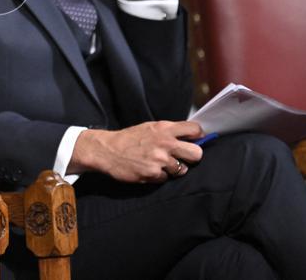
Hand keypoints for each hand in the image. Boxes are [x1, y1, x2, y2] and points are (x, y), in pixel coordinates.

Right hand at [69, 121, 204, 182]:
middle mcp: (164, 142)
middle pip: (197, 154)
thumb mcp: (149, 128)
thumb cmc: (129, 139)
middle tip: (182, 158)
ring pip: (182, 169)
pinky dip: (159, 176)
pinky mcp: (152, 173)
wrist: (107, 150)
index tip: (194, 141)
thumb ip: (169, 132)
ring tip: (159, 164)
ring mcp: (159, 159)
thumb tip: (191, 138)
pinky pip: (166, 179)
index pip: (195, 129)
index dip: (198, 137)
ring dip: (173, 169)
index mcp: (164, 128)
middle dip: (192, 158)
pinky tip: (148, 169)